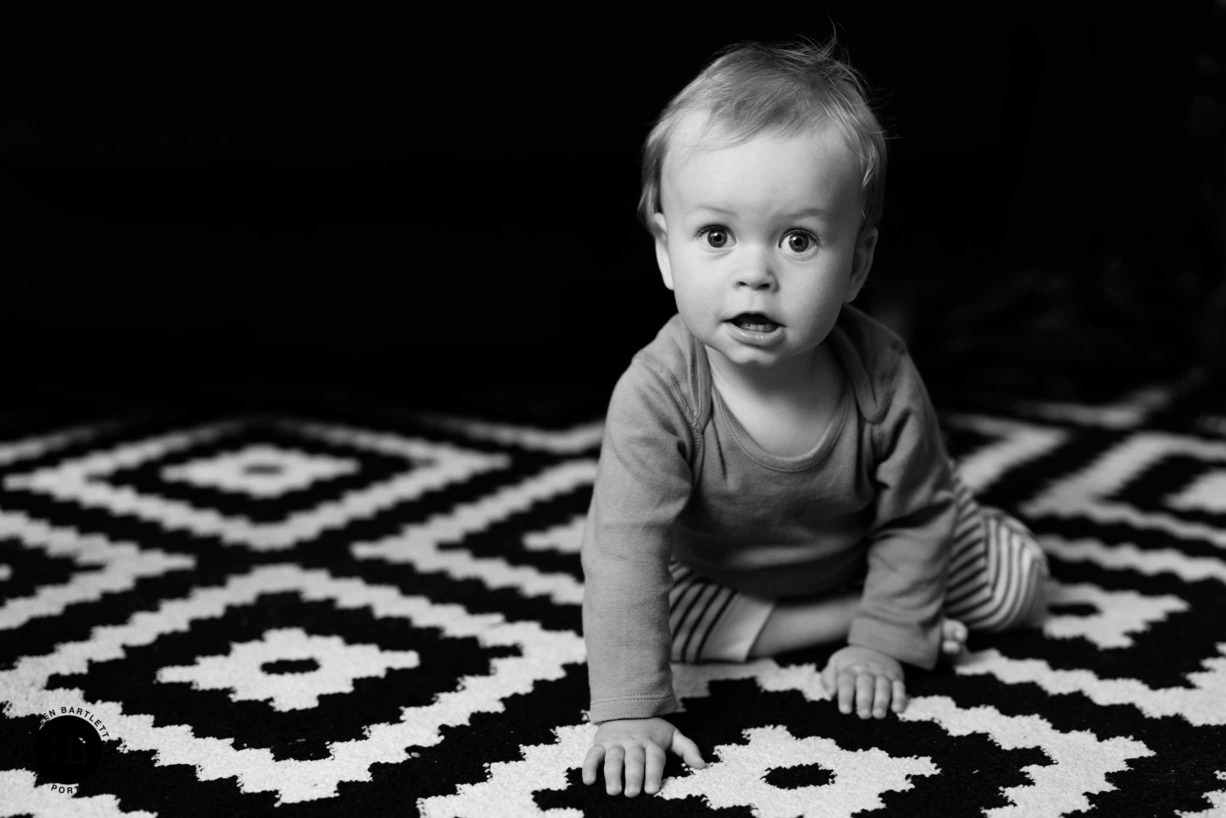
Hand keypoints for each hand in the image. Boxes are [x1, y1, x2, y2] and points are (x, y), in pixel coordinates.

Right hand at [582, 717, 706, 796]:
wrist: (627, 707)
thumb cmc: (652, 729)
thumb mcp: (672, 735)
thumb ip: (687, 749)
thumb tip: (702, 766)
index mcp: (651, 743)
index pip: (654, 758)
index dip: (653, 773)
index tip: (652, 789)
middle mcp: (633, 743)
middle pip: (633, 760)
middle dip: (633, 776)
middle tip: (632, 793)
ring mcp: (616, 743)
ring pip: (613, 758)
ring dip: (612, 774)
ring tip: (613, 791)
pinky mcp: (600, 743)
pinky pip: (593, 754)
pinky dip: (589, 766)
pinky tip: (589, 781)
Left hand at [821, 645, 906, 718]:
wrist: (873, 647)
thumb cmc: (850, 663)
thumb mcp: (835, 665)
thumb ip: (829, 679)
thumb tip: (831, 693)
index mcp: (850, 669)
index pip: (846, 681)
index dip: (845, 696)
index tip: (844, 710)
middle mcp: (867, 670)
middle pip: (865, 684)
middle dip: (865, 700)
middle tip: (864, 715)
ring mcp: (882, 674)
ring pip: (883, 686)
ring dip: (882, 701)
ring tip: (879, 715)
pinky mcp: (896, 678)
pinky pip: (899, 687)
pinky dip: (900, 698)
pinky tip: (897, 709)